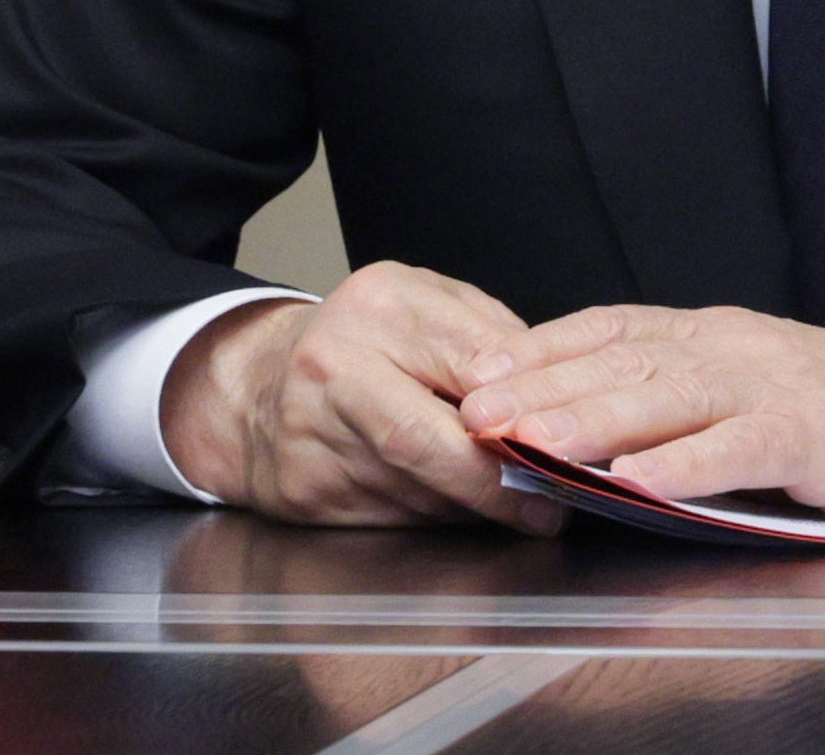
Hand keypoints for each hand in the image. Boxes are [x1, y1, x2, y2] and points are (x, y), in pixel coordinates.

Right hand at [159, 262, 565, 532]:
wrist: (253, 387)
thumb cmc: (361, 342)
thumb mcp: (427, 308)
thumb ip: (492, 340)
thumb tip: (559, 396)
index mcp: (380, 308)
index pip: (472, 364)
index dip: (526, 412)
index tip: (571, 446)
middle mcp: (337, 367)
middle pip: (430, 440)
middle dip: (497, 482)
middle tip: (548, 505)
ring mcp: (312, 433)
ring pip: (417, 489)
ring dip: (474, 505)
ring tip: (516, 505)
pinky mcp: (305, 490)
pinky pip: (392, 516)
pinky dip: (435, 517)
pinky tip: (453, 508)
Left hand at [453, 305, 824, 520]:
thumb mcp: (750, 389)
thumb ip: (679, 399)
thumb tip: (580, 424)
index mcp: (713, 334)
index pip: (609, 330)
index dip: (538, 352)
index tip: (475, 379)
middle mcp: (734, 346)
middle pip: (623, 362)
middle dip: (542, 388)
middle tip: (474, 414)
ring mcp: (776, 385)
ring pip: (669, 395)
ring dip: (592, 421)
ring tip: (531, 445)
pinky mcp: (817, 432)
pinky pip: (741, 446)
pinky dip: (687, 465)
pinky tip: (639, 484)